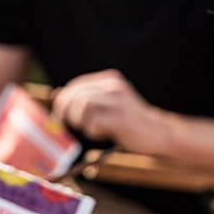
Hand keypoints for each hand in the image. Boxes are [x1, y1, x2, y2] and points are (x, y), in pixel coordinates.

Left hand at [52, 70, 170, 154]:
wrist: (158, 133)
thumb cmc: (129, 121)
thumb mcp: (107, 104)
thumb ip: (84, 98)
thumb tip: (56, 95)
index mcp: (110, 80)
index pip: (76, 85)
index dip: (63, 100)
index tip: (60, 116)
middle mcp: (114, 86)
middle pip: (77, 95)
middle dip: (66, 112)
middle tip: (70, 125)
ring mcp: (119, 101)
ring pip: (83, 106)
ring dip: (79, 121)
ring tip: (91, 129)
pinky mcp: (122, 119)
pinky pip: (94, 121)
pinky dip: (91, 130)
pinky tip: (101, 133)